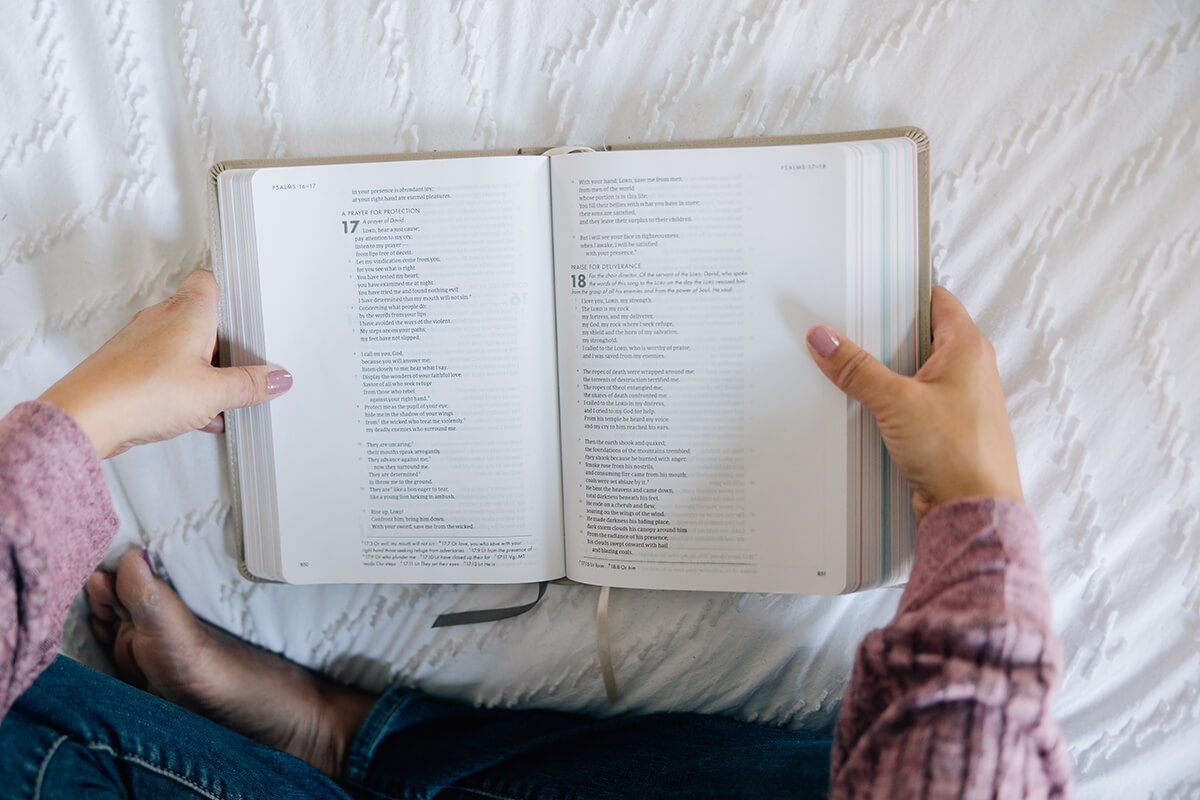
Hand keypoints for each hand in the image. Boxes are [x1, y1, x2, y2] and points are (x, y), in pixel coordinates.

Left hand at [39, 270, 291, 458]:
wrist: (85, 418)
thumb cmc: (138, 391)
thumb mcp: (213, 393)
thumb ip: (249, 385)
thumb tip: (275, 379)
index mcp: (187, 311)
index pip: (209, 280)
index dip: (228, 291)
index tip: (244, 306)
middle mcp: (159, 319)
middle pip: (198, 318)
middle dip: (219, 342)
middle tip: (238, 363)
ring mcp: (137, 342)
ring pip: (178, 346)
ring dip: (198, 368)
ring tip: (215, 396)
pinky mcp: (123, 366)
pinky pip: (160, 368)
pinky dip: (178, 386)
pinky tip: (189, 414)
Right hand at [805, 286, 1022, 520]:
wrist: (974, 511)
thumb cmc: (955, 453)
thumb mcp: (896, 401)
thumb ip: (857, 368)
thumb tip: (825, 338)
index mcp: (968, 348)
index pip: (936, 300)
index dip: (902, 293)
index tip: (869, 292)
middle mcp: (970, 369)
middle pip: (921, 336)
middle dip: (884, 335)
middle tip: (847, 329)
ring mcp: (960, 399)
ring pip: (915, 371)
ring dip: (885, 372)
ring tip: (849, 367)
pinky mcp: (948, 427)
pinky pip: (915, 401)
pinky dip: (892, 399)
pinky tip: (865, 405)